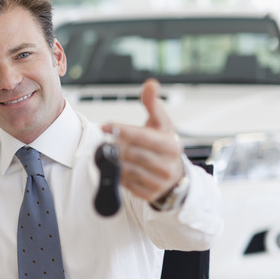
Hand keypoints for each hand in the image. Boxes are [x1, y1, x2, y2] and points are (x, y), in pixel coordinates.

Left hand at [101, 78, 184, 202]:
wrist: (174, 175)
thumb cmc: (163, 144)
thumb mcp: (161, 123)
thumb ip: (152, 103)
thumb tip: (150, 83)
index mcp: (171, 145)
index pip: (143, 137)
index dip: (123, 131)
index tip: (105, 126)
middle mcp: (168, 166)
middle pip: (132, 154)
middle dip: (116, 146)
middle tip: (107, 141)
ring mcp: (159, 182)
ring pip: (127, 170)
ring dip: (115, 161)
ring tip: (111, 153)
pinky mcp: (149, 195)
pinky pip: (125, 184)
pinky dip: (118, 175)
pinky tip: (118, 167)